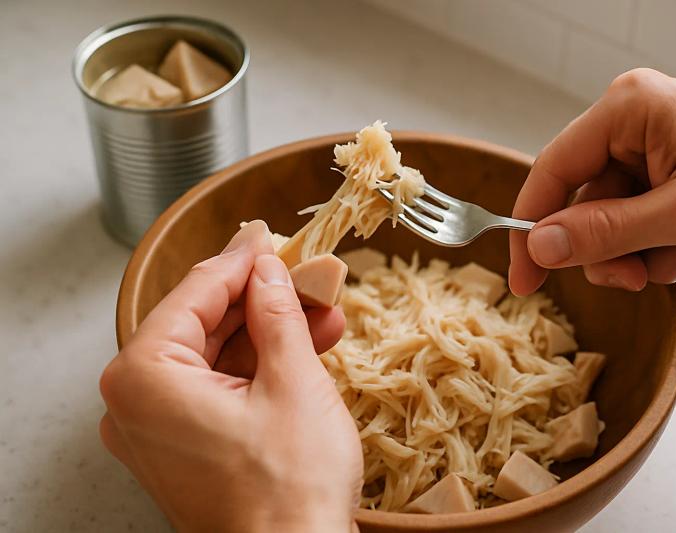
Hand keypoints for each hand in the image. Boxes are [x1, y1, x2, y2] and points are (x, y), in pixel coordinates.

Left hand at [99, 221, 362, 532]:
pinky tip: (306, 347)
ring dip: (270, 332)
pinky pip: (219, 389)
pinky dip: (260, 368)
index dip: (240, 259)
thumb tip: (268, 270)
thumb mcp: (293, 381)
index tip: (267, 235)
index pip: (195, 294)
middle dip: (262, 298)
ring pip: (216, 356)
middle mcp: (136, 403)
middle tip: (301, 272)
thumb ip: (276, 313)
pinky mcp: (184, 448)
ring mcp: (158, 430)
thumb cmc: (288, 490)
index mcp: (144, 378)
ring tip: (321, 310)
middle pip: (204, 324)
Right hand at [509, 68, 675, 294]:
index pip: (553, 171)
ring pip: (610, 226)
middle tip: (634, 277)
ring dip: (642, 255)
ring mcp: (653, 157)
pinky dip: (664, 251)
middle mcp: (634, 128)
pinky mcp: (670, 183)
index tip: (524, 279)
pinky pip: (639, 230)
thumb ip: (607, 231)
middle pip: (581, 206)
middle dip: (608, 251)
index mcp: (629, 111)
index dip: (532, 229)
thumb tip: (542, 245)